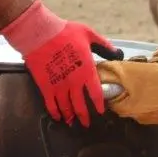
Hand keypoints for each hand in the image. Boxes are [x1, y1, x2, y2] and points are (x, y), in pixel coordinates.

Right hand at [1, 0, 122, 125]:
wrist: (40, 34)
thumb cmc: (65, 32)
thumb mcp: (89, 34)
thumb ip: (103, 45)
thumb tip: (117, 53)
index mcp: (86, 71)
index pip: (96, 94)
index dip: (99, 105)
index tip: (101, 112)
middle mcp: (74, 82)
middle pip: (81, 106)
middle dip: (85, 117)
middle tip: (87, 124)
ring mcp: (59, 86)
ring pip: (66, 107)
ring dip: (70, 117)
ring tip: (72, 123)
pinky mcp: (45, 86)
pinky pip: (51, 104)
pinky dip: (54, 112)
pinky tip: (57, 117)